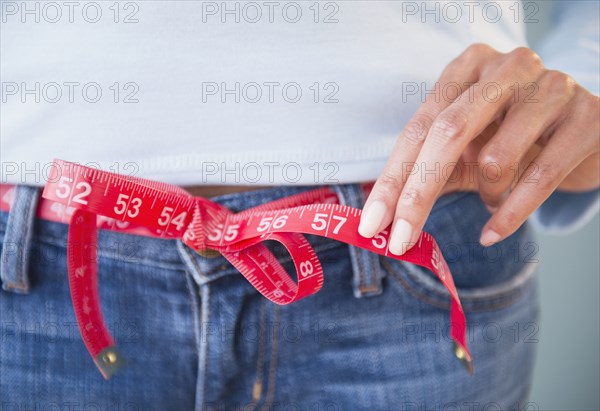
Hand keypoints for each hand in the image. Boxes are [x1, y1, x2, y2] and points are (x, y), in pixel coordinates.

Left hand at [358, 44, 599, 254]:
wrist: (584, 132)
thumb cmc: (513, 139)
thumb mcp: (467, 148)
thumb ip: (428, 168)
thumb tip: (378, 213)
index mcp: (468, 67)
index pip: (419, 127)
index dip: (392, 178)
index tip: (372, 223)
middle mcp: (507, 67)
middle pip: (447, 134)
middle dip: (417, 196)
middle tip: (399, 240)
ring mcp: (551, 87)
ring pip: (495, 159)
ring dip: (486, 194)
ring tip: (492, 197)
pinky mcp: (587, 117)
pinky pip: (539, 177)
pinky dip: (509, 215)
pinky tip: (493, 232)